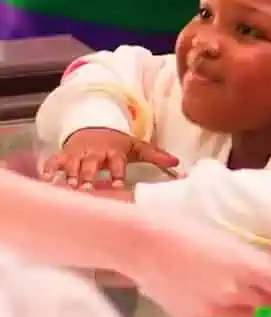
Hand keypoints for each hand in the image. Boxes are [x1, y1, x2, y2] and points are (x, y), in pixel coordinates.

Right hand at [42, 128, 178, 188]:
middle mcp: (95, 152)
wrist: (94, 127)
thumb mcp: (137, 147)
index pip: (116, 162)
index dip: (117, 172)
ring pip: (72, 164)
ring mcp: (78, 153)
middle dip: (88, 175)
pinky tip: (47, 180)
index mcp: (114, 151)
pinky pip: (54, 161)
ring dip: (70, 175)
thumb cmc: (117, 143)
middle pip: (91, 164)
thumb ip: (155, 156)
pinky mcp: (64, 154)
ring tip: (69, 187)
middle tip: (86, 189)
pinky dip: (49, 169)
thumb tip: (178, 163)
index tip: (118, 184)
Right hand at [129, 219, 270, 316]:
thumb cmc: (188, 232)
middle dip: (269, 297)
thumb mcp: (231, 243)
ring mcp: (213, 312)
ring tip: (225, 285)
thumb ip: (256, 263)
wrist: (142, 243)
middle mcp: (235, 295)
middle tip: (258, 284)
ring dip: (243, 306)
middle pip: (268, 305)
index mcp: (249, 270)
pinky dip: (211, 309)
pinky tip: (195, 291)